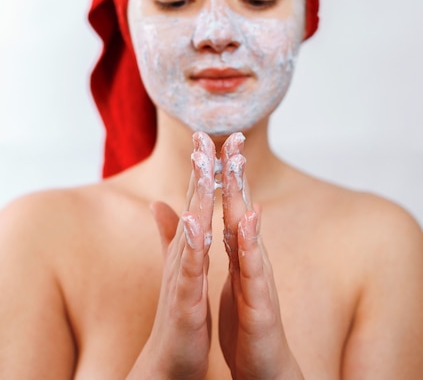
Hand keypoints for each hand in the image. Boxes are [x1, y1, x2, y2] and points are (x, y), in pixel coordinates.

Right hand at [128, 132, 214, 379]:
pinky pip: (190, 268)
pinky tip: (197, 223)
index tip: (209, 134)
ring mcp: (181, 273)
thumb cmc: (179, 308)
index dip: (202, 166)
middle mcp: (182, 252)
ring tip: (201, 164)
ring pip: (191, 227)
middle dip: (199, 168)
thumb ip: (169, 232)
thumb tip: (158, 202)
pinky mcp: (184, 297)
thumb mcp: (179, 264)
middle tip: (204, 134)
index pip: (196, 197)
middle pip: (192, 202)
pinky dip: (193, 245)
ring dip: (196, 195)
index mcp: (188, 243)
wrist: (169, 357)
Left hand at [218, 133, 303, 379]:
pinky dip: (248, 248)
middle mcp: (252, 257)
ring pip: (249, 233)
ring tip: (236, 170)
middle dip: (236, 174)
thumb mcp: (227, 277)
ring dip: (242, 200)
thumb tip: (207, 214)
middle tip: (232, 139)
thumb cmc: (247, 319)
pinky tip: (244, 225)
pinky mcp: (260, 304)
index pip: (231, 205)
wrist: (265, 366)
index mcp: (240, 251)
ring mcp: (258, 278)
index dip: (224, 174)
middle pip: (243, 208)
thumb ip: (218, 243)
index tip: (215, 140)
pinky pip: (252, 273)